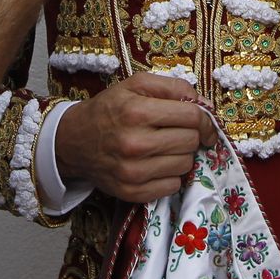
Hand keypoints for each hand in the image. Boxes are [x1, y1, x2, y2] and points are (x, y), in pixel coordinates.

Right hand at [54, 72, 217, 202]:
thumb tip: (206, 105)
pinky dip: (170, 175)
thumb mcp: (135, 85)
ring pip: (185, 165)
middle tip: (175, 131)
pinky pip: (173, 186)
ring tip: (163, 147)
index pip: (192, 117)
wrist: (74, 141)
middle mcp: (135, 143)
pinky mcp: (132, 192)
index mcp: (137, 112)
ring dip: (180, 155)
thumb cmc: (109, 109)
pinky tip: (156, 164)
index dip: (205, 118)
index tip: (205, 121)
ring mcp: (133, 172)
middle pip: (191, 141)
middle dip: (190, 134)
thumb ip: (173, 86)